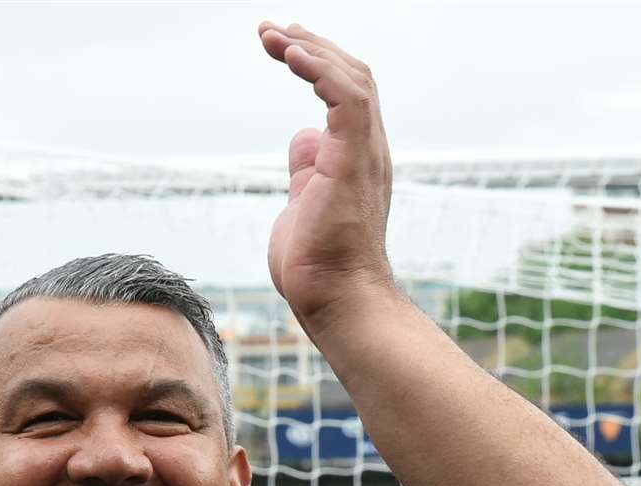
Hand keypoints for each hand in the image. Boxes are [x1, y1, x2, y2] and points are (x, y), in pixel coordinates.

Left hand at [260, 24, 396, 327]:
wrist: (336, 298)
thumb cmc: (319, 266)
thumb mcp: (303, 205)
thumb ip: (306, 170)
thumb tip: (303, 138)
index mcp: (356, 158)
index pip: (346, 94)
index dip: (317, 64)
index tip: (284, 46)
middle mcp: (368, 150)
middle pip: (351, 76)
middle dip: (311, 45)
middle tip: (272, 31)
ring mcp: (365, 154)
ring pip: (351, 78)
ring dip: (311, 49)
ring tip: (274, 35)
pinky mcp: (354, 160)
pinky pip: (346, 97)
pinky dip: (319, 69)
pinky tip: (291, 54)